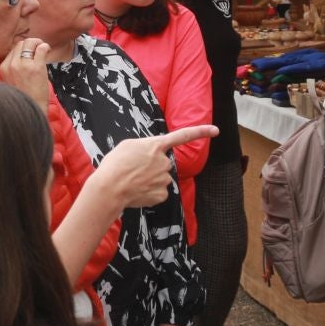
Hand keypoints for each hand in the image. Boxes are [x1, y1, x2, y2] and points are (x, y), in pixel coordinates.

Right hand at [0, 38, 50, 105]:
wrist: (30, 112)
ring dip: (38, 43)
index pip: (13, 49)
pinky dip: (45, 47)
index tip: (30, 54)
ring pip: (30, 43)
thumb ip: (13, 69)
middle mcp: (11, 65)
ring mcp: (24, 65)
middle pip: (21, 44)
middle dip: (31, 44)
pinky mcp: (36, 67)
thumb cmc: (23, 98)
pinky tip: (48, 51)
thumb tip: (24, 55)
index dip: (23, 50)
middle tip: (39, 50)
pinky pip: (41, 48)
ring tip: (44, 49)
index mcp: (3, 68)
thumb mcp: (10, 82)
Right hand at [89, 125, 219, 209]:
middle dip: (152, 167)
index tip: (215, 130)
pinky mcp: (162, 195)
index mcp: (156, 146)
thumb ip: (145, 147)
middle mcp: (164, 162)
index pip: (182, 136)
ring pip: (161, 179)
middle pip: (163, 163)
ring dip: (150, 180)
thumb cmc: (114, 165)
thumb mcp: (127, 146)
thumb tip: (151, 157)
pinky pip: (159, 192)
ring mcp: (164, 179)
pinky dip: (150, 193)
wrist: (109, 188)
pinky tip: (137, 191)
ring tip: (133, 181)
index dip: (200, 131)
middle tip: (133, 170)